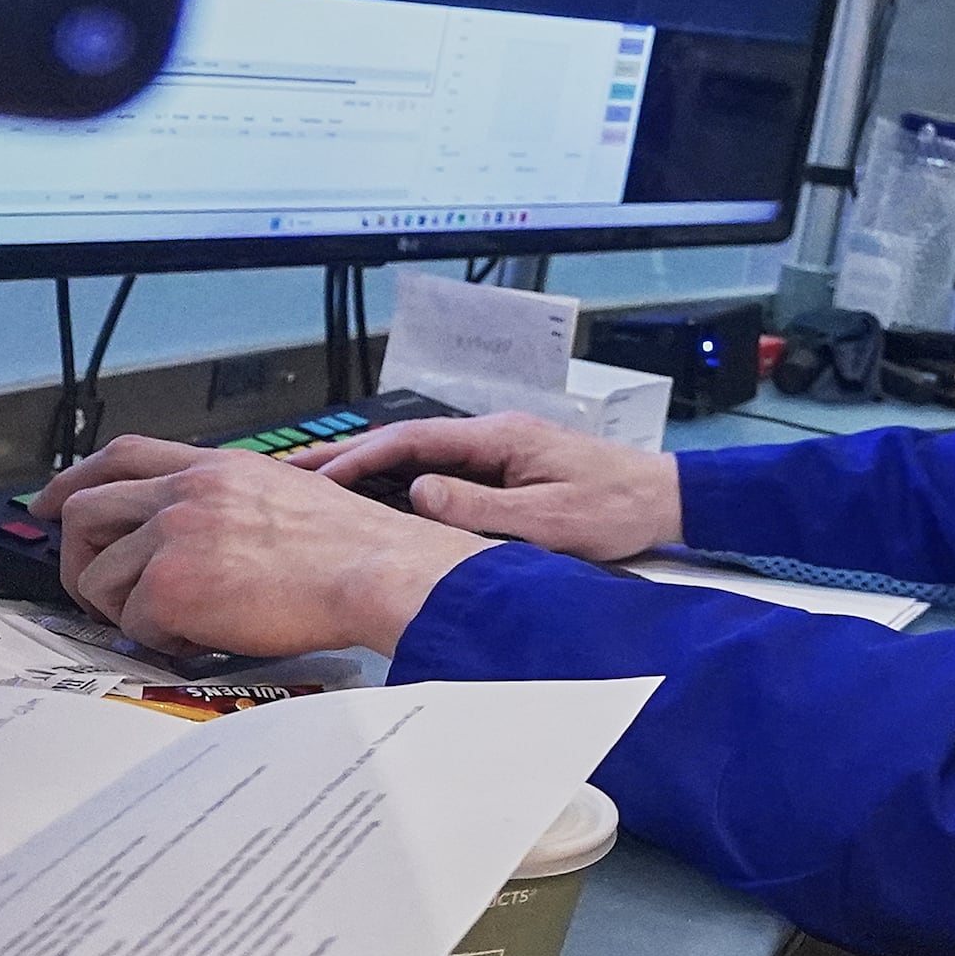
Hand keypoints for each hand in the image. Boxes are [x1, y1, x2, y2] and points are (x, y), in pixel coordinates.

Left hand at [29, 437, 495, 656]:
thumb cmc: (355, 546)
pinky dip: (162, 638)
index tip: (50, 501)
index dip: (74, 476)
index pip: (123, 453)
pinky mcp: (173, 586)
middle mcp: (189, 492)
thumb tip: (188, 539)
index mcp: (218, 466)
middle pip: (86, 510)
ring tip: (174, 621)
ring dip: (125, 608)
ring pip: (98, 576)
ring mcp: (177, 535)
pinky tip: (204, 635)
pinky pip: (134, 623)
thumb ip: (229, 502)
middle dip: (78, 556)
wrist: (378, 571)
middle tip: (99, 590)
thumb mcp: (287, 493)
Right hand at [288, 411, 683, 562]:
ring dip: (370, 471)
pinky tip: (377, 501)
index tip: (315, 477)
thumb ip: (478, 507)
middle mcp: (495, 436)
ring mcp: (500, 451)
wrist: (664, 500)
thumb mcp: (545, 519)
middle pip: (407, 442)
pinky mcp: (508, 469)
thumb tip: (418, 493)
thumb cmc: (615, 509)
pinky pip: (442, 472)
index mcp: (500, 438)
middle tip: (290, 473)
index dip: (359, 458)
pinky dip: (402, 482)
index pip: (413, 440)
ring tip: (316, 488)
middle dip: (348, 457)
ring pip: (420, 458)